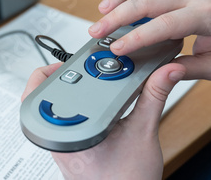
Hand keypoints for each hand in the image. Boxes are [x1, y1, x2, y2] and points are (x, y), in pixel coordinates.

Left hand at [21, 62, 185, 179]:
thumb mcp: (143, 133)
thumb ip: (154, 96)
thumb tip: (166, 71)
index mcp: (68, 133)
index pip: (44, 91)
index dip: (55, 69)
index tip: (78, 60)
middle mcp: (59, 139)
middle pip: (45, 95)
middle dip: (66, 76)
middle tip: (88, 68)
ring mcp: (63, 145)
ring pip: (54, 108)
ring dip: (72, 92)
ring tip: (92, 81)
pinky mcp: (71, 149)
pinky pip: (66, 120)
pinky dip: (79, 106)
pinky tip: (96, 101)